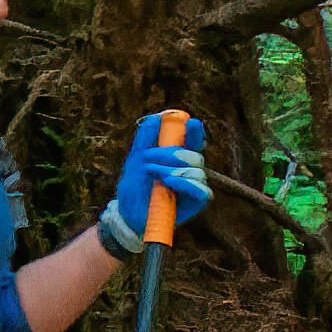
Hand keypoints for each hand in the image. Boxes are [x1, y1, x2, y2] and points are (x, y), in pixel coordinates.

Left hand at [95, 114, 212, 252]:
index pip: (192, 141)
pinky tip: (169, 182)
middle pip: (194, 155)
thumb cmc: (134, 188)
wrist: (129, 214)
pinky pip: (202, 190)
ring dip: (171, 170)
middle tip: (148, 158)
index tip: (190, 122)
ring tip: (153, 175)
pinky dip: (186, 184)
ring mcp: (194, 186)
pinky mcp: (196, 202)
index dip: (194, 131)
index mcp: (178, 158)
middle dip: (171, 153)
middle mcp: (189, 170)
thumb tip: (157, 117)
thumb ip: (145, 139)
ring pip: (196, 171)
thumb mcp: (135, 160)